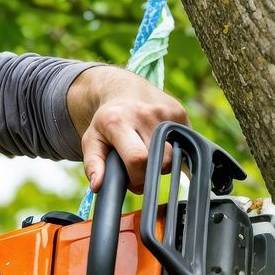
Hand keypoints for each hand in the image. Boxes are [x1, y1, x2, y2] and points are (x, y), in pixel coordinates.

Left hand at [72, 67, 188, 190]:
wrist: (124, 89)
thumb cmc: (107, 121)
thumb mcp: (92, 140)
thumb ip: (93, 165)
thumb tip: (98, 186)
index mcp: (118, 122)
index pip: (138, 159)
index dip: (137, 178)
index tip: (132, 179)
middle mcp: (144, 114)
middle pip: (159, 161)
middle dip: (150, 173)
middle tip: (140, 168)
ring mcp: (164, 112)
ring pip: (173, 156)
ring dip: (162, 163)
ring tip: (149, 155)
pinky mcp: (180, 113)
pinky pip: (183, 144)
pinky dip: (173, 151)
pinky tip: (161, 143)